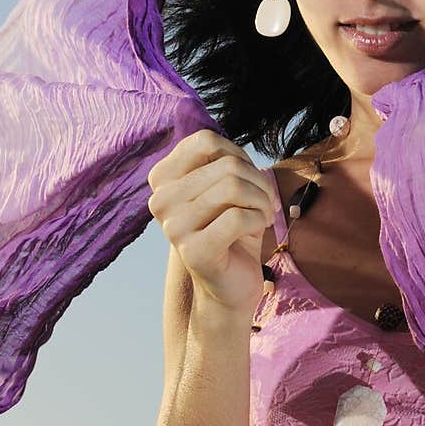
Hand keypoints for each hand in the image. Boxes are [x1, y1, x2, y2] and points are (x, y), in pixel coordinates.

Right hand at [147, 129, 276, 315]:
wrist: (231, 284)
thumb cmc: (232, 229)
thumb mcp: (225, 186)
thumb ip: (220, 159)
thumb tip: (225, 144)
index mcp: (162, 179)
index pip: (206, 141)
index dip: (238, 154)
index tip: (247, 177)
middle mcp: (160, 201)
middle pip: (226, 165)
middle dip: (258, 182)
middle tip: (264, 202)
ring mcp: (173, 227)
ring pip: (233, 187)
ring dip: (262, 200)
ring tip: (263, 214)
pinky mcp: (193, 251)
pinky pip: (238, 216)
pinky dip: (259, 219)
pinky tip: (258, 229)